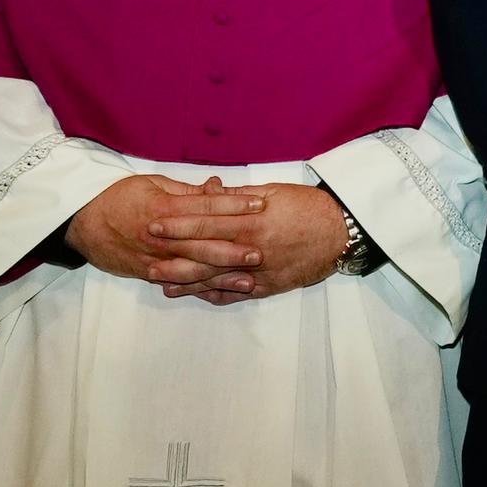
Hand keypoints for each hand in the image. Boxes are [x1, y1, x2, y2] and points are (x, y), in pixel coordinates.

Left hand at [73, 174, 357, 302]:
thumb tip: (208, 192)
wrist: (340, 232)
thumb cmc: (307, 206)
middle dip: (173, 257)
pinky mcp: (269, 287)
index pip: (206, 224)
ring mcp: (260, 272)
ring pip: (216, 279)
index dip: (178, 226)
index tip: (154, 225)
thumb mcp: (272, 192)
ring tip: (161, 282)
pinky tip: (195, 295)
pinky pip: (236, 294)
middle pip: (205, 255)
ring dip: (187, 282)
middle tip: (145, 258)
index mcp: (251, 222)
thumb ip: (238, 198)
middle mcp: (252, 250)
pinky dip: (214, 295)